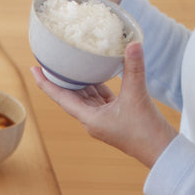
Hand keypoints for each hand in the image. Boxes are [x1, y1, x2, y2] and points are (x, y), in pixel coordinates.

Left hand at [30, 42, 176, 167]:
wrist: (161, 150)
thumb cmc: (145, 130)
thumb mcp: (137, 95)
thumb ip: (134, 69)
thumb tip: (133, 44)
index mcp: (87, 118)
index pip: (60, 97)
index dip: (46, 83)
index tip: (34, 69)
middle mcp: (90, 120)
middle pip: (70, 96)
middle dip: (60, 80)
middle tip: (51, 62)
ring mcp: (102, 120)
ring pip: (85, 97)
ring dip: (78, 83)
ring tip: (70, 65)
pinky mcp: (114, 118)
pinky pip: (100, 99)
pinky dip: (97, 87)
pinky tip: (97, 76)